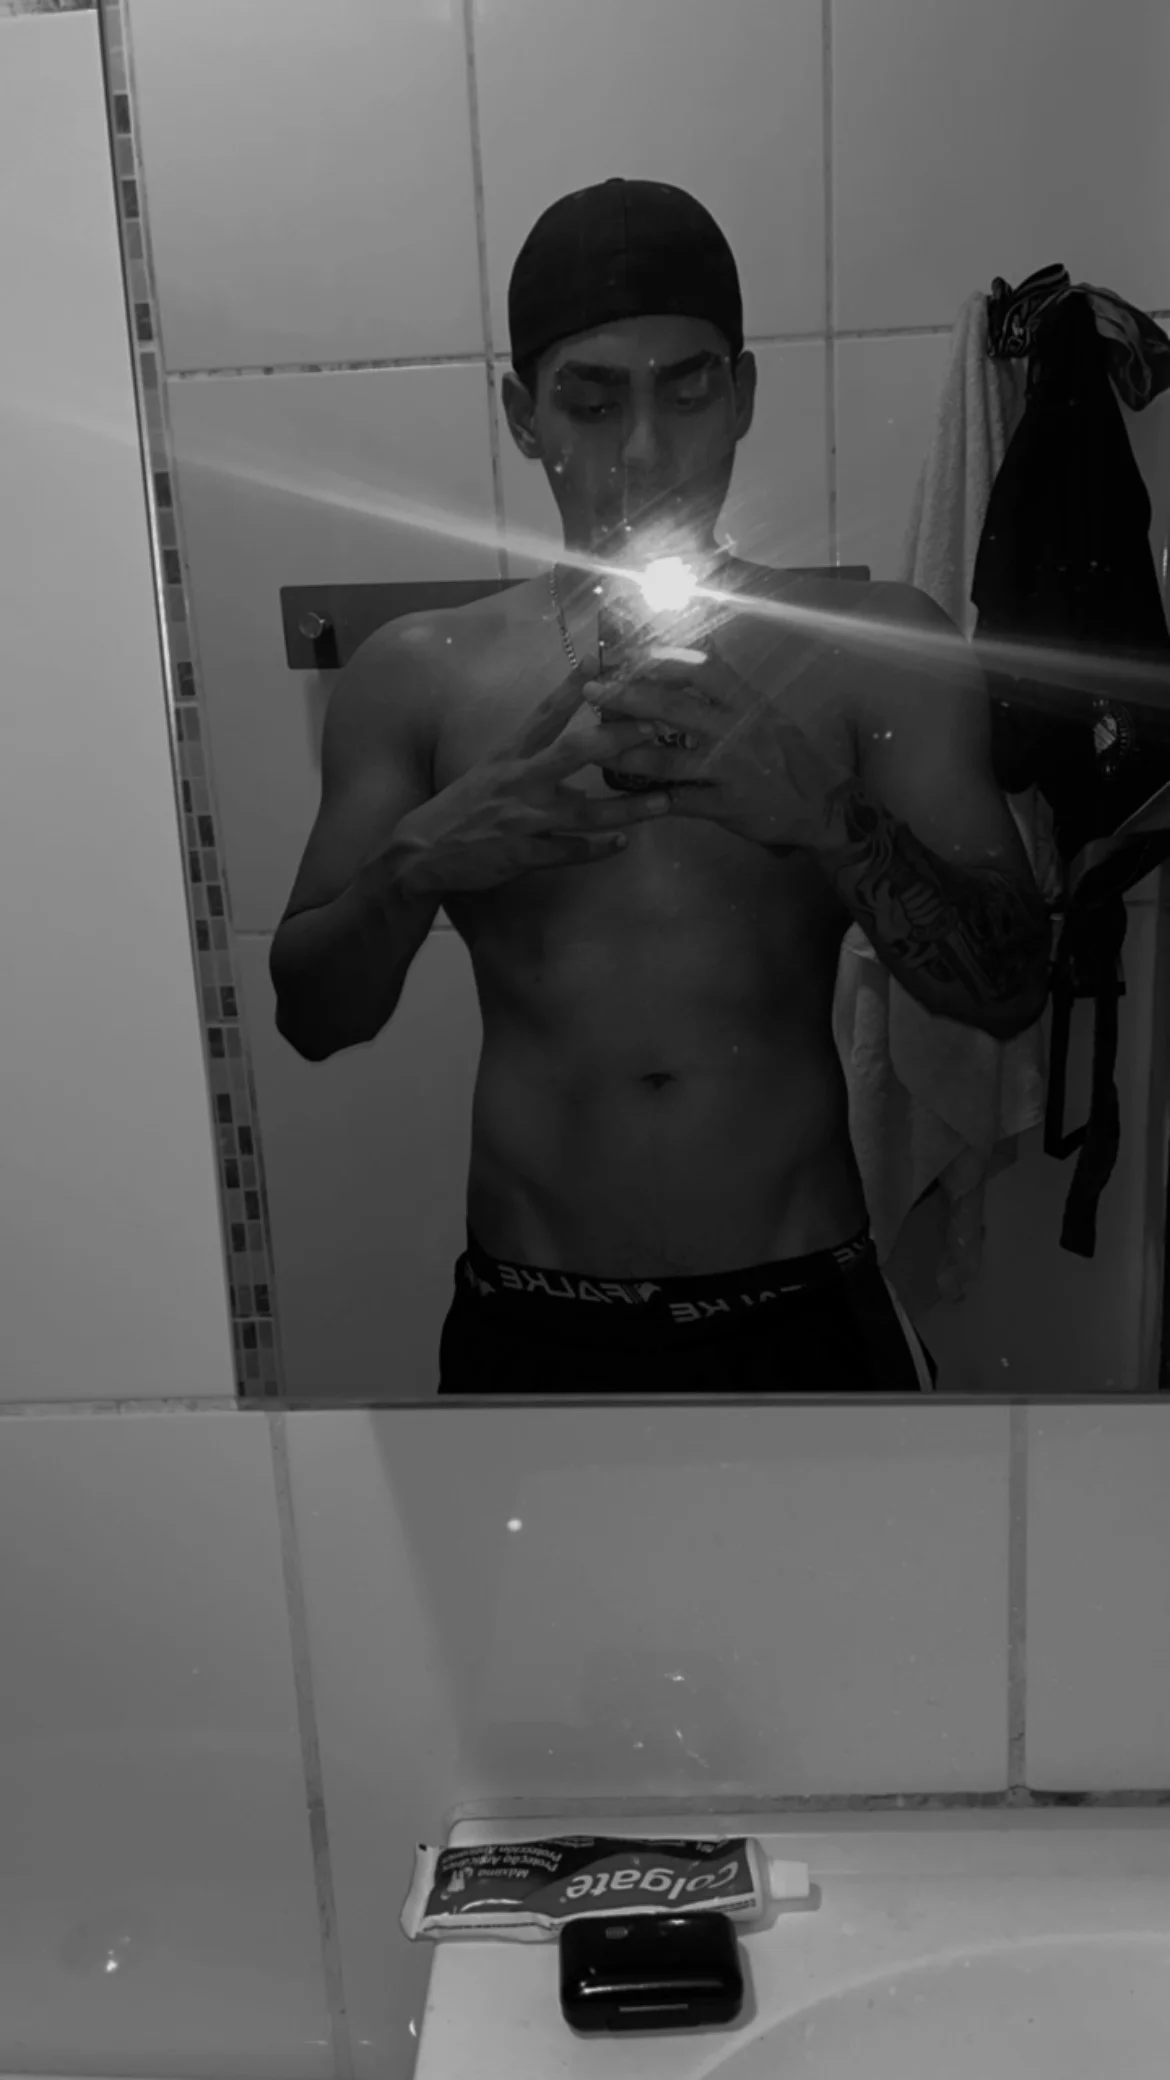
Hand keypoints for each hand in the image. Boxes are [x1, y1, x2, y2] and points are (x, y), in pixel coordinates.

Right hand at [395, 671, 671, 895]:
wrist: (418, 855)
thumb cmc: (460, 811)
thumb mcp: (491, 775)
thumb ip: (531, 765)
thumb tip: (575, 766)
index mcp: (510, 755)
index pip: (546, 713)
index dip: (575, 685)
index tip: (603, 660)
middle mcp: (518, 780)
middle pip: (575, 752)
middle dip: (618, 737)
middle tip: (656, 724)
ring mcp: (522, 819)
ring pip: (585, 812)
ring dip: (627, 808)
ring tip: (665, 802)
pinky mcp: (522, 854)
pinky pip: (568, 852)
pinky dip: (597, 849)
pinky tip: (622, 844)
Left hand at [582, 634, 854, 850]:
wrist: (822, 806)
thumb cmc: (789, 755)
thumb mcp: (766, 714)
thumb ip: (729, 692)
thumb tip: (689, 657)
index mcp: (747, 702)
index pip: (700, 668)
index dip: (660, 660)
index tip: (629, 655)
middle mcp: (737, 730)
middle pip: (671, 706)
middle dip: (625, 696)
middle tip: (593, 691)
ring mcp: (729, 770)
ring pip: (663, 759)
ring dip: (622, 754)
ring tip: (592, 747)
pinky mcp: (725, 806)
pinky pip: (677, 801)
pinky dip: (649, 799)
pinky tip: (625, 796)